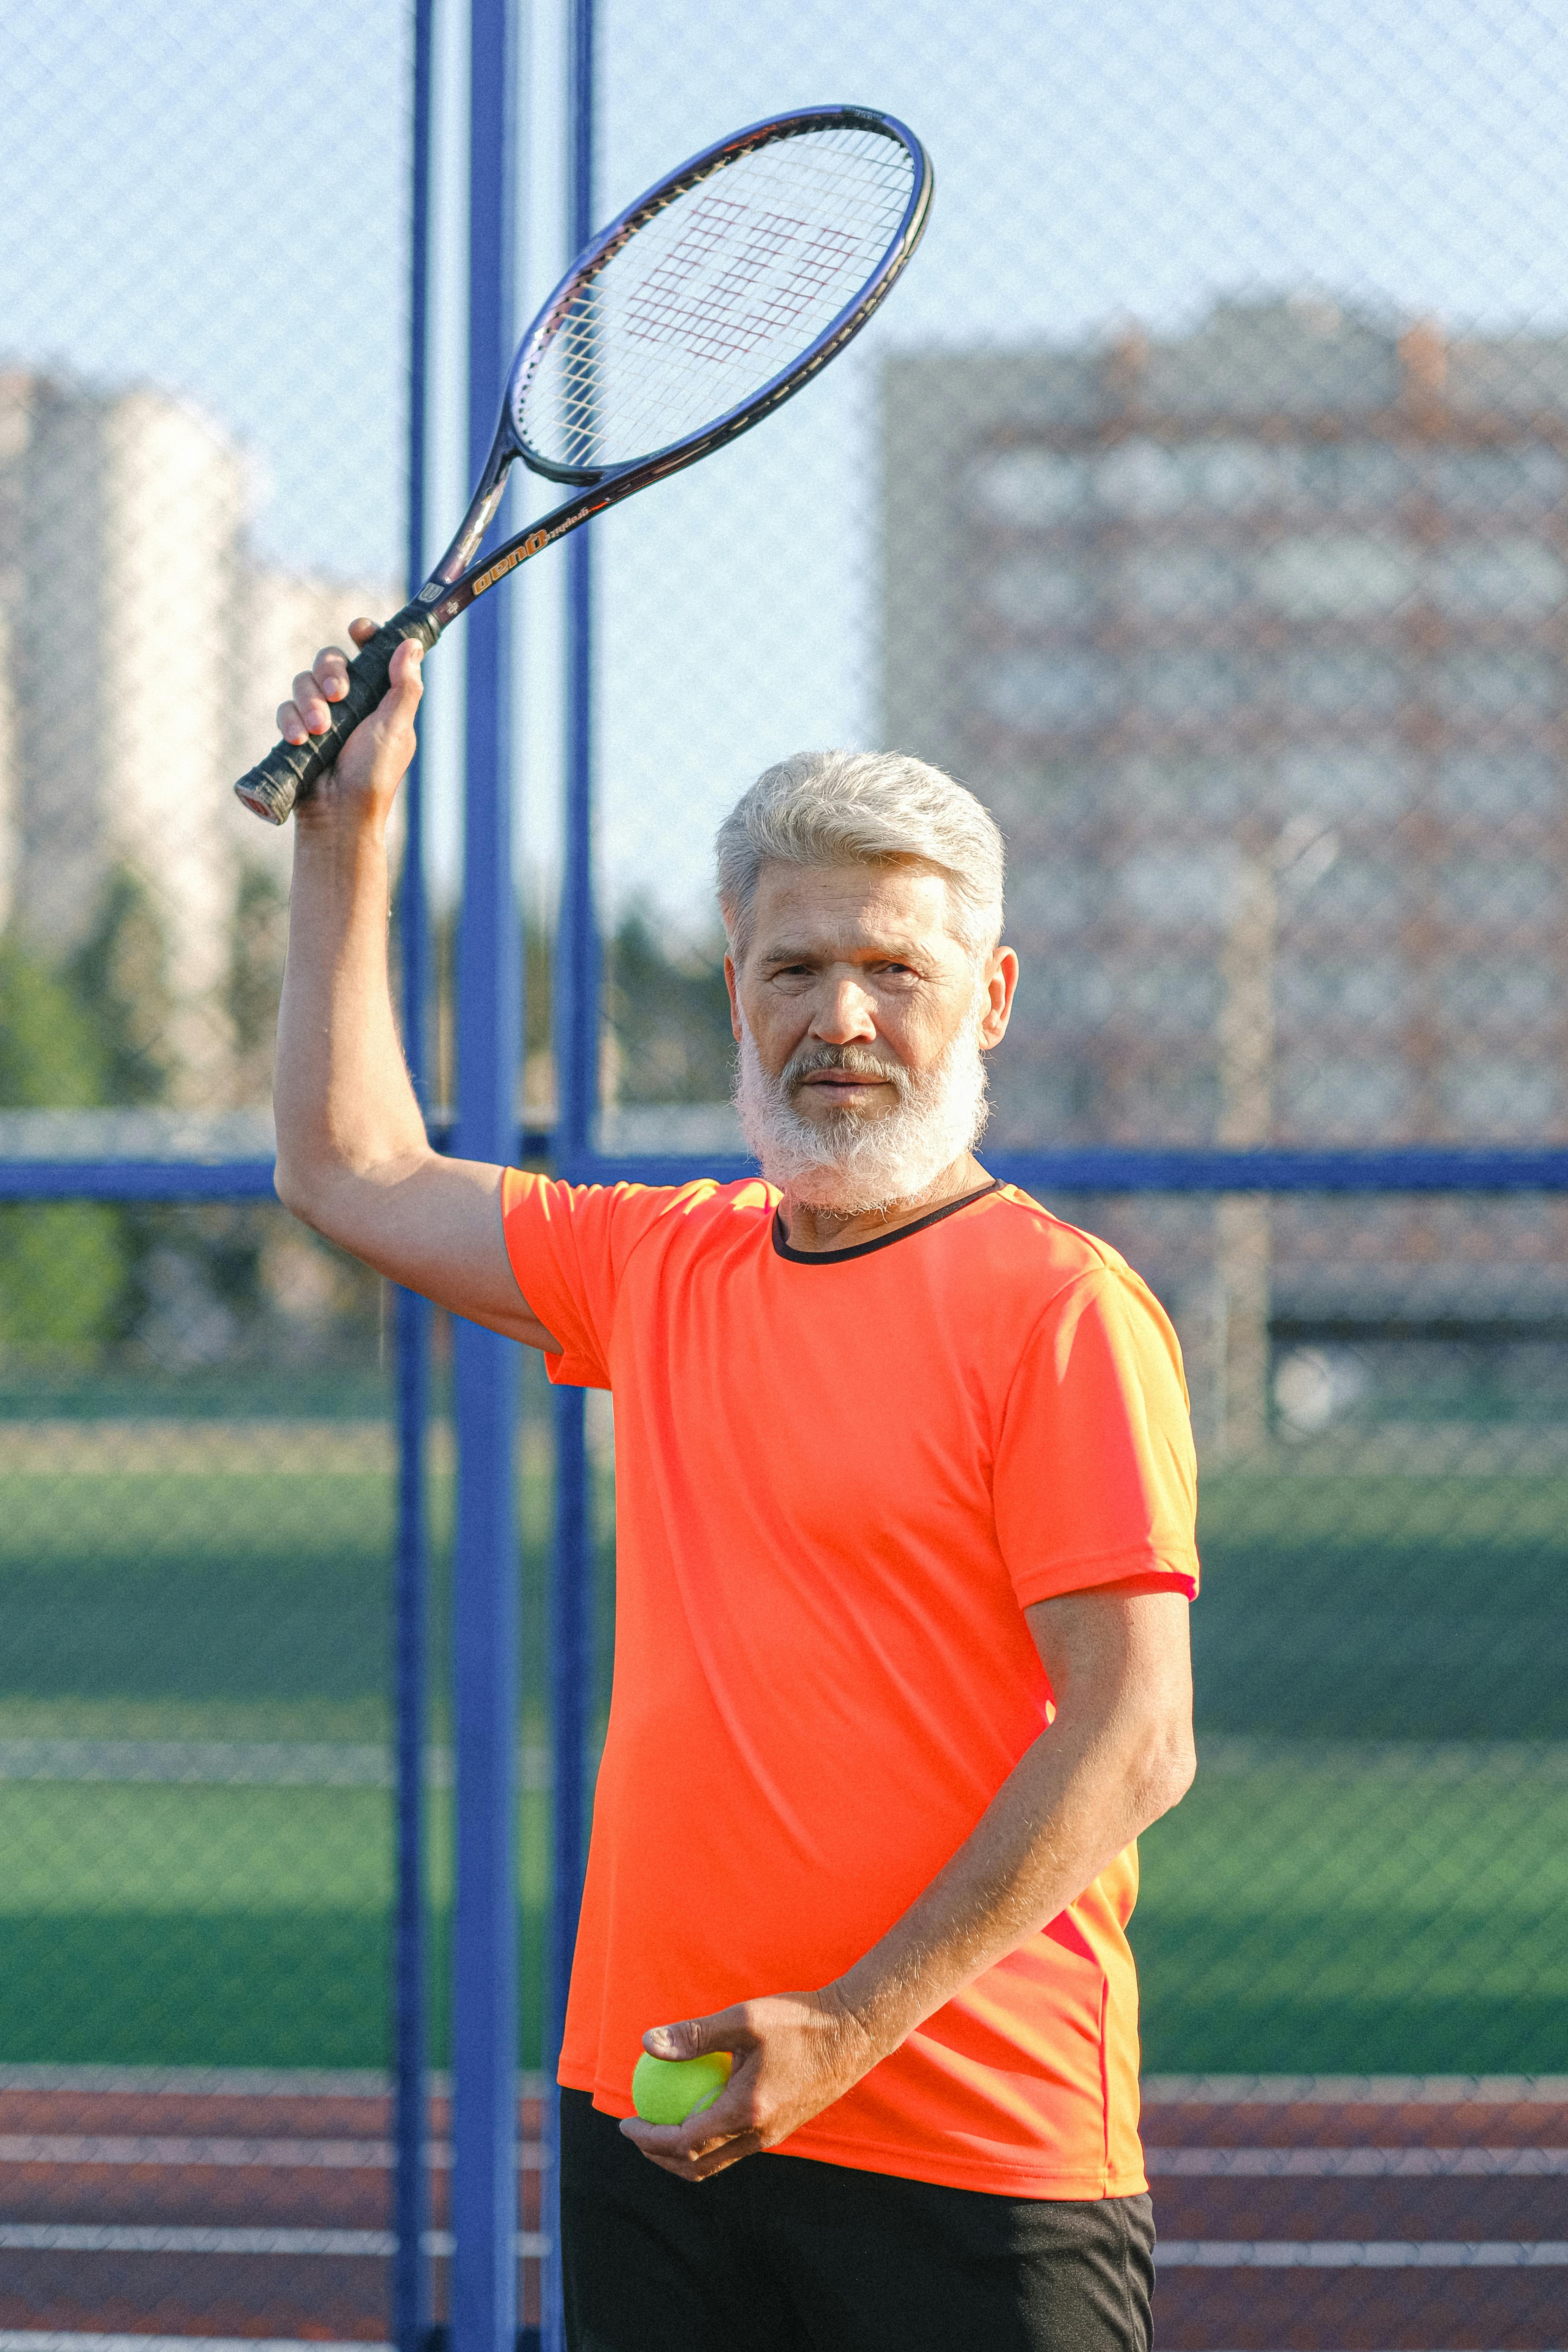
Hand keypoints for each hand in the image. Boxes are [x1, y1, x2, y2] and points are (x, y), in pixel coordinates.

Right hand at [277, 617, 422, 827]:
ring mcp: (322, 715)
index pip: (370, 653)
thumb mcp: (395, 727)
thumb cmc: (374, 774)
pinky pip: (285, 708)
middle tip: (338, 696)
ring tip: (319, 730)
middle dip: (330, 672)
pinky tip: (300, 739)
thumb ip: (404, 686)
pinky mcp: (298, 730)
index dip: (364, 635)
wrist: (339, 814)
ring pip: (303, 681)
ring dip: (309, 702)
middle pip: (330, 660)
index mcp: (379, 698)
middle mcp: (350, 702)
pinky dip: (290, 720)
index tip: (358, 630)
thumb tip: (411, 644)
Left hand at [618, 1987, 878, 2182]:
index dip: (649, 2139)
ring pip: (717, 2161)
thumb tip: (647, 2043)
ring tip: (661, 2128)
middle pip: (697, 2165)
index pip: (683, 2143)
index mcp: (746, 2112)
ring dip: (683, 2154)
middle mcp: (759, 2134)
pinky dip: (708, 2141)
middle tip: (637, 2132)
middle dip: (660, 2157)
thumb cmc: (799, 2020)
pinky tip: (700, 2111)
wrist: (855, 2032)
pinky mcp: (783, 2127)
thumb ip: (695, 2035)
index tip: (625, 2122)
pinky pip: (735, 2147)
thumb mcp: (744, 2018)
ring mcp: (773, 2135)